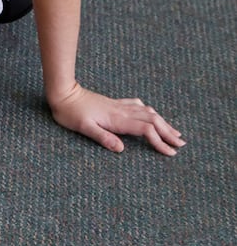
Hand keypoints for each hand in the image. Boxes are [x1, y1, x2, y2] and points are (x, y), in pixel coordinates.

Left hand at [47, 81, 184, 155]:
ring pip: (148, 113)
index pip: (146, 130)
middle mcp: (122, 111)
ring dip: (163, 122)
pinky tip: (152, 114)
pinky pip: (138, 106)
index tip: (170, 152)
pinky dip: (150, 112)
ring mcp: (119, 106)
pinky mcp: (114, 103)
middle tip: (181, 144)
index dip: (160, 141)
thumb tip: (121, 149)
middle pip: (153, 120)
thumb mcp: (83, 128)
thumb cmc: (70, 113)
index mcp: (117, 119)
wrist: (63, 93)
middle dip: (168, 132)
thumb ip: (102, 137)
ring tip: (174, 132)